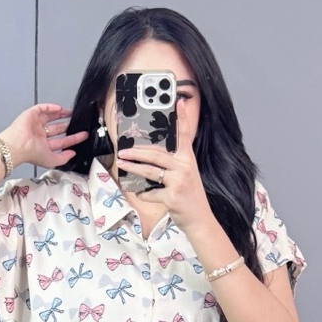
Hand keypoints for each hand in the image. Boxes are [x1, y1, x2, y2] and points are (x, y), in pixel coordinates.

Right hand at [0, 104, 87, 169]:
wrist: (19, 145)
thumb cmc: (31, 154)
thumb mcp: (51, 161)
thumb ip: (63, 158)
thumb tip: (73, 153)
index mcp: (43, 146)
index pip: (61, 142)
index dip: (72, 139)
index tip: (82, 135)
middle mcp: (39, 135)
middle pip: (57, 128)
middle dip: (68, 125)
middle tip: (79, 123)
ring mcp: (35, 124)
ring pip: (50, 117)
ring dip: (61, 114)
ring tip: (71, 113)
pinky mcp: (31, 114)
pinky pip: (42, 108)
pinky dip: (51, 107)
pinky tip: (59, 109)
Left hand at [114, 99, 212, 231]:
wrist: (199, 219)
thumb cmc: (190, 196)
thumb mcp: (186, 175)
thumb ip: (174, 164)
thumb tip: (152, 155)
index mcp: (188, 159)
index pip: (184, 135)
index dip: (181, 118)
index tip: (177, 101)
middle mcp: (185, 167)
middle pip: (157, 154)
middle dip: (137, 151)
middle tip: (123, 150)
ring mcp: (178, 182)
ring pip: (150, 171)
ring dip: (133, 167)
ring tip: (122, 163)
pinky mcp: (172, 197)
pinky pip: (150, 193)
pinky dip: (143, 193)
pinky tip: (140, 193)